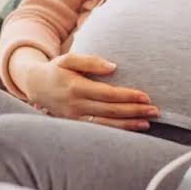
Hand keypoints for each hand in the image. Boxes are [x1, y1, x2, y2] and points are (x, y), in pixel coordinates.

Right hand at [22, 53, 159, 130]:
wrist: (35, 86)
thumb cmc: (56, 70)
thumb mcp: (68, 59)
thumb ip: (90, 61)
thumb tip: (113, 67)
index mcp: (76, 87)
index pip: (107, 94)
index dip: (127, 96)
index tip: (145, 96)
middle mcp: (75, 105)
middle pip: (110, 111)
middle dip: (134, 111)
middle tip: (155, 110)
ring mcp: (75, 118)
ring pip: (106, 124)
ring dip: (129, 124)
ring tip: (148, 121)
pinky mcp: (75, 125)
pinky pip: (99, 130)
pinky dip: (117, 130)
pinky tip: (132, 128)